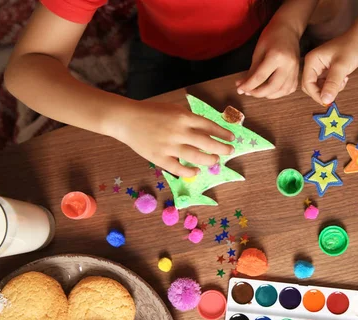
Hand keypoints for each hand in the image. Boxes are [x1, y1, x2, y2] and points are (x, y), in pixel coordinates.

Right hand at [109, 101, 234, 176]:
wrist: (126, 119)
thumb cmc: (151, 112)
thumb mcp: (173, 109)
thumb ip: (190, 119)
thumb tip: (208, 129)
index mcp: (184, 117)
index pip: (210, 126)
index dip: (223, 133)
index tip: (231, 138)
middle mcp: (179, 131)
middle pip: (207, 143)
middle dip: (222, 148)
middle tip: (229, 151)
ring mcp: (169, 146)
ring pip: (196, 157)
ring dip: (209, 160)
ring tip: (215, 160)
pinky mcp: (159, 158)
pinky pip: (179, 168)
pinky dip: (189, 171)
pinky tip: (196, 171)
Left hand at [236, 22, 299, 98]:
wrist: (288, 29)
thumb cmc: (272, 36)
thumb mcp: (259, 50)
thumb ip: (252, 70)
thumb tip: (243, 85)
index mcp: (276, 57)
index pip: (260, 77)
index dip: (248, 85)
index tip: (239, 90)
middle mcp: (288, 66)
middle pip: (272, 87)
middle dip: (258, 93)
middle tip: (247, 92)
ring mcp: (295, 70)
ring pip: (281, 91)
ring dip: (268, 95)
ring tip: (257, 91)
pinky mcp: (297, 73)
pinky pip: (288, 89)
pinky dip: (279, 93)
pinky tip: (270, 90)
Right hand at [302, 34, 357, 105]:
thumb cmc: (350, 48)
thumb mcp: (341, 67)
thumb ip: (332, 84)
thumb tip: (325, 100)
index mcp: (311, 61)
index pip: (307, 83)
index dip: (316, 94)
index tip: (327, 101)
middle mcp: (313, 65)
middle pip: (310, 87)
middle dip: (322, 92)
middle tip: (336, 92)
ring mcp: (319, 69)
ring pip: (319, 87)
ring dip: (330, 89)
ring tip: (342, 80)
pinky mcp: (326, 72)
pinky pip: (326, 85)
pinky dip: (334, 86)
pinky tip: (343, 78)